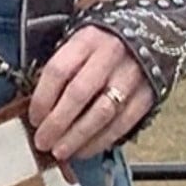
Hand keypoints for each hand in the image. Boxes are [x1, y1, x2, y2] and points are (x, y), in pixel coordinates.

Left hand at [28, 25, 154, 160]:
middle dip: (57, 123)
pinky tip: (83, 151)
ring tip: (60, 152)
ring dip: (77, 137)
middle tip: (42, 142)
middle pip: (78, 94)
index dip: (42, 99)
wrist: (151, 33)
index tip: (34, 119)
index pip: (58, 71)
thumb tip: (40, 114)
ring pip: (101, 113)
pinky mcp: (146, 95)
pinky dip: (99, 142)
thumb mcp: (78, 47)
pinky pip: (121, 125)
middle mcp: (110, 55)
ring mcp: (131, 76)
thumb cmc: (102, 49)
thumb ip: (61, 74)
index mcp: (86, 40)